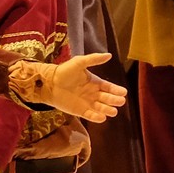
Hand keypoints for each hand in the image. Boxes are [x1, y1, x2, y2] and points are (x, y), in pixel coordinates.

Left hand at [11, 52, 126, 121]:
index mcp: (95, 82)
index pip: (109, 87)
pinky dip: (97, 118)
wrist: (50, 83)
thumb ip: (93, 59)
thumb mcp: (79, 62)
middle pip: (107, 99)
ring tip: (113, 111)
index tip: (123, 92)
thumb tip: (109, 55)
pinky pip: (91, 116)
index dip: (116, 90)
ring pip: (101, 108)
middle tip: (120, 102)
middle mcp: (93, 94)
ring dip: (108, 110)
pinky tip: (102, 117)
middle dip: (114, 101)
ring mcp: (87, 103)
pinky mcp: (80, 111)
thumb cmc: (65, 71)